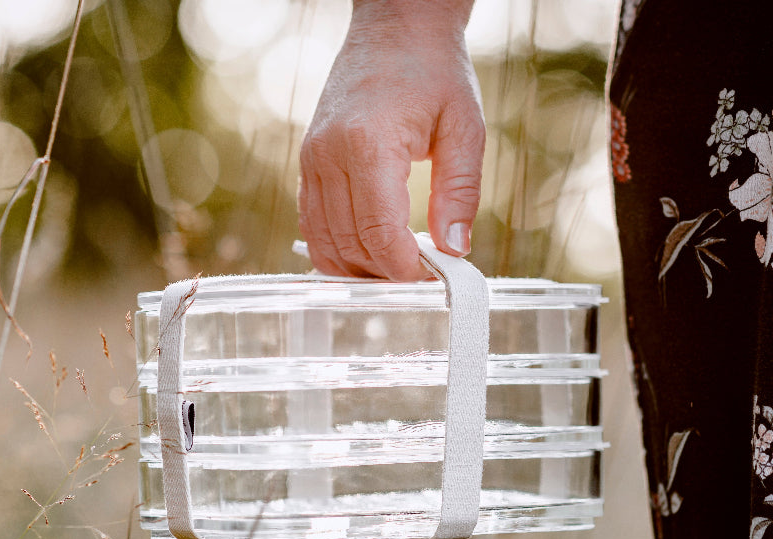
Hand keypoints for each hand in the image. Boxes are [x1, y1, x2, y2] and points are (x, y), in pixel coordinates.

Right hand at [298, 0, 483, 280]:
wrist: (395, 28)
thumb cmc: (434, 72)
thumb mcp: (465, 129)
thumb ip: (460, 192)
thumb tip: (455, 250)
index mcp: (368, 144)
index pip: (378, 232)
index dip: (403, 267)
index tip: (430, 276)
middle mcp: (329, 154)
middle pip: (349, 243)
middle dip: (384, 271)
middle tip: (420, 276)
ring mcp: (312, 158)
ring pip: (323, 241)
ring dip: (358, 266)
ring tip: (396, 268)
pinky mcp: (308, 161)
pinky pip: (312, 222)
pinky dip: (336, 247)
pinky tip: (369, 253)